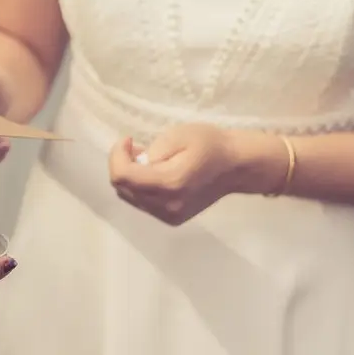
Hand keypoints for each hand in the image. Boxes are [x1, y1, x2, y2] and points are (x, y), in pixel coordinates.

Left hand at [108, 125, 273, 225]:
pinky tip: (154, 174)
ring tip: (146, 159)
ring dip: (130, 177)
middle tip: (136, 148)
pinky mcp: (172, 219)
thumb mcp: (179, 135)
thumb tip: (135, 162)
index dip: (117, 155)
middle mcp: (166, 205)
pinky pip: (143, 204)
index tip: (128, 139)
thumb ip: (152, 150)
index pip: (123, 176)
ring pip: (130, 198)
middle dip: (122, 165)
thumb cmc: (211, 144)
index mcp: (169, 183)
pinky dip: (140, 188)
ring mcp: (169, 216)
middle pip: (123, 189)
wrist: (236, 166)